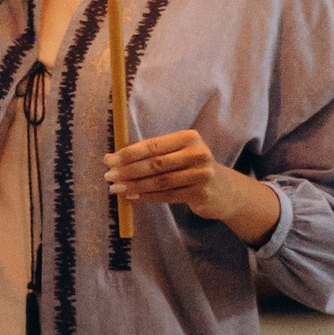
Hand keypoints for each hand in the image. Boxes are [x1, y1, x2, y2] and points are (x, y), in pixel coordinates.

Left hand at [105, 129, 280, 244]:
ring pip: (160, 181)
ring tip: (116, 188)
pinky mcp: (201, 193)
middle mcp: (198, 153)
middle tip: (109, 176)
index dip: (129, 153)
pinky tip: (132, 197)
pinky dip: (147, 196)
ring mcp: (202, 174)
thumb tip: (111, 158)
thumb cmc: (191, 168)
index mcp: (189, 138)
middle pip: (156, 164)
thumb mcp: (177, 154)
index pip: (153, 145)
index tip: (109, 160)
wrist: (224, 190)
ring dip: (135, 186)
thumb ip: (149, 155)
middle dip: (128, 170)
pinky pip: (168, 196)